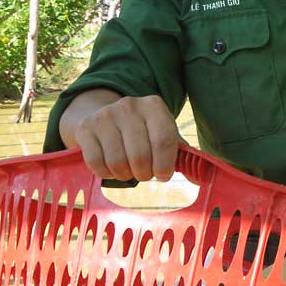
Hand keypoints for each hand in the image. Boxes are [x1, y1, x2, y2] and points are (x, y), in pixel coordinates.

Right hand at [69, 94, 184, 181]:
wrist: (103, 116)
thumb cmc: (143, 132)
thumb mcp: (164, 135)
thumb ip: (183, 156)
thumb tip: (200, 179)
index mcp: (154, 106)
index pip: (164, 142)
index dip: (164, 166)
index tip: (162, 175)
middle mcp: (129, 106)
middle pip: (140, 155)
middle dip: (144, 173)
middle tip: (144, 173)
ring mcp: (105, 115)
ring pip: (118, 162)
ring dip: (126, 175)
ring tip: (129, 170)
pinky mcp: (85, 128)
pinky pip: (97, 163)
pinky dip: (107, 174)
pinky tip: (112, 168)